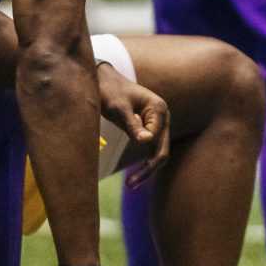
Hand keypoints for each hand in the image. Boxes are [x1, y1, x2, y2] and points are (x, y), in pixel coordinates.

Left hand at [97, 60, 170, 175]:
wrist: (103, 80)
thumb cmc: (109, 92)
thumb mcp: (118, 109)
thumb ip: (133, 125)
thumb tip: (147, 142)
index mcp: (159, 110)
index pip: (158, 141)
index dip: (147, 160)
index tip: (129, 176)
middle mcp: (162, 117)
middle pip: (162, 149)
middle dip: (149, 169)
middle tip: (131, 185)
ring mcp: (157, 123)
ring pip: (158, 151)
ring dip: (147, 168)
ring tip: (131, 184)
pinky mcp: (148, 128)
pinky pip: (151, 148)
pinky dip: (144, 162)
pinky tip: (132, 175)